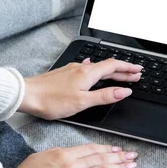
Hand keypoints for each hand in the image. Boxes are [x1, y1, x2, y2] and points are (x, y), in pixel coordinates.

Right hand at [15, 144, 137, 167]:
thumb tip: (71, 154)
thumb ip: (59, 154)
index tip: (116, 148)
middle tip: (131, 154)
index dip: (106, 148)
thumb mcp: (41, 157)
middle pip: (100, 158)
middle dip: (118, 155)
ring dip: (120, 167)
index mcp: (63, 154)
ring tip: (132, 165)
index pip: (90, 149)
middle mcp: (72, 165)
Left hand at [19, 58, 141, 119]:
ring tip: (120, 75)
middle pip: (107, 67)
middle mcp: (81, 68)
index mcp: (88, 73)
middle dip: (123, 70)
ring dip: (110, 72)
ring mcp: (72, 70)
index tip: (139, 71)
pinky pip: (86, 70)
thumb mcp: (82, 102)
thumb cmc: (51, 100)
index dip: (128, 68)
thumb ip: (105, 96)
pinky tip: (92, 69)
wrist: (27, 95)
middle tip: (136, 74)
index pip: (114, 66)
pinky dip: (96, 71)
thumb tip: (124, 91)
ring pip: (97, 68)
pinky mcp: (65, 74)